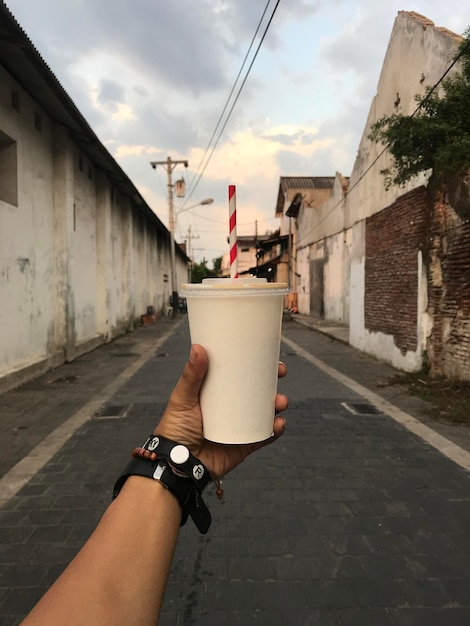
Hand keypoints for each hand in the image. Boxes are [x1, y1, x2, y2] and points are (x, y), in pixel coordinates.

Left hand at [154, 344, 286, 478]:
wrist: (178, 464)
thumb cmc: (175, 428)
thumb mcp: (182, 398)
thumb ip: (191, 376)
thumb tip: (199, 348)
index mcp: (217, 393)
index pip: (239, 375)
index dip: (255, 365)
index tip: (267, 355)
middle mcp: (230, 408)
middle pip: (257, 391)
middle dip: (273, 381)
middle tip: (280, 372)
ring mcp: (239, 426)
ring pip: (264, 412)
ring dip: (278, 404)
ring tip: (280, 401)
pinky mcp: (244, 445)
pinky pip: (265, 436)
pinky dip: (275, 430)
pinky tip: (279, 423)